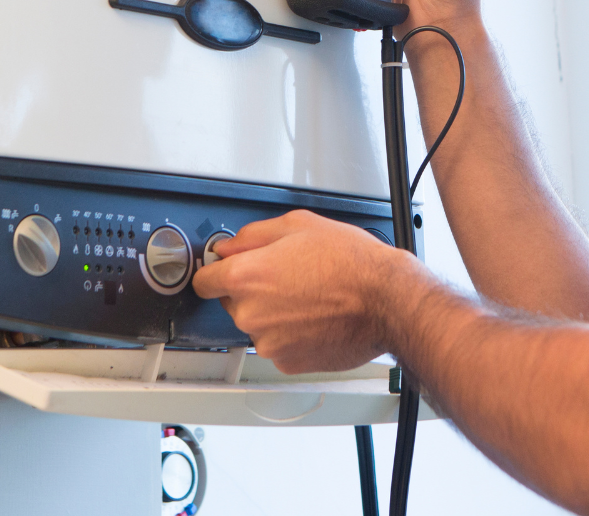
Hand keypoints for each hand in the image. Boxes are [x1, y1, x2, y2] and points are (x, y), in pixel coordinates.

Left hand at [191, 210, 400, 372]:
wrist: (385, 301)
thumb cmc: (349, 262)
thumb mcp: (296, 225)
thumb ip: (251, 236)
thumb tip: (229, 247)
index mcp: (246, 277)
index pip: (203, 281)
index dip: (215, 272)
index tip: (223, 271)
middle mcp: (251, 314)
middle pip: (232, 302)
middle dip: (252, 289)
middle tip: (286, 276)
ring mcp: (269, 343)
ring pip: (257, 324)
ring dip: (272, 313)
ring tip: (306, 296)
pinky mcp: (289, 362)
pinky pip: (278, 344)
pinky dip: (290, 333)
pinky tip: (313, 316)